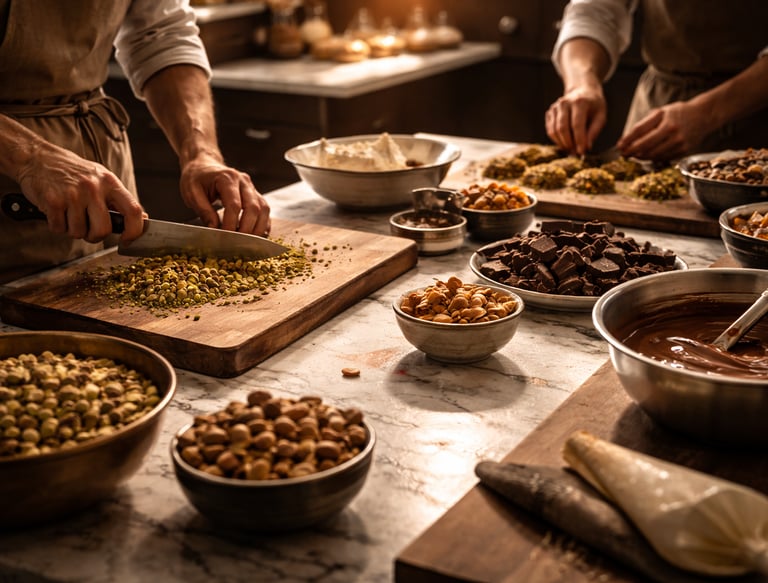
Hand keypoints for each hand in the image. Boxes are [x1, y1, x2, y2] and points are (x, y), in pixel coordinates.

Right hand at [16, 143, 145, 242]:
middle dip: (95, 236)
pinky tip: (57, 211)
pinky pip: (60, 228)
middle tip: (88, 229)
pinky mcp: (53, 201)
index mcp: (110, 182)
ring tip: (69, 213)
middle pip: (103, 230)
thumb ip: (120, 200)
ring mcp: (73, 194)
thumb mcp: (102, 179)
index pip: (133, 210)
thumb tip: (143, 218)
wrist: (38, 158)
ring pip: (79, 232)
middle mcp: (93, 187)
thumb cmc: (73, 172)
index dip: (134, 231)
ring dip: (73, 230)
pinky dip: (57, 226)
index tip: (128, 240)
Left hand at [179, 155, 270, 235]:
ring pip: (264, 209)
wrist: (203, 165)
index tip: (223, 238)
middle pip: (253, 208)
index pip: (234, 205)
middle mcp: (244, 181)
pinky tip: (256, 235)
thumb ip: (204, 211)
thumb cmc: (196, 178)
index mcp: (227, 178)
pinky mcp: (255, 195)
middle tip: (237, 243)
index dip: (230, 224)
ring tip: (248, 243)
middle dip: (247, 229)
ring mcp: (252, 188)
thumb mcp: (192, 192)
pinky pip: (265, 211)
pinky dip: (263, 224)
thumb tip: (215, 229)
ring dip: (258, 228)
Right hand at [545, 85, 606, 155]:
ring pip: (554, 131)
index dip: (579, 140)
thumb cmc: (594, 105)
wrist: (583, 91)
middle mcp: (564, 103)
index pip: (576, 124)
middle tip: (575, 153)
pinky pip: (550, 130)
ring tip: (571, 150)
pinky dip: (556, 140)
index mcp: (579, 102)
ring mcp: (555, 107)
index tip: (581, 152)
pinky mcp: (549, 112)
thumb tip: (586, 147)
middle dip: (569, 144)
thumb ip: (594, 132)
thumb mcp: (601, 116)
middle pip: (562, 128)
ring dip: (562, 144)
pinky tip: (565, 142)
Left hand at [617, 100, 710, 160]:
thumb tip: (626, 140)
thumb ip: (644, 125)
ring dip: (641, 157)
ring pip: (653, 156)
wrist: (703, 116)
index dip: (627, 141)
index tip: (619, 146)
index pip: (640, 133)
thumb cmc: (678, 113)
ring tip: (633, 154)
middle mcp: (674, 135)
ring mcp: (680, 145)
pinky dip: (652, 158)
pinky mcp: (684, 152)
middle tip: (624, 153)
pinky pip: (663, 158)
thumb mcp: (661, 112)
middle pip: (646, 148)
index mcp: (666, 123)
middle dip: (632, 152)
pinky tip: (646, 155)